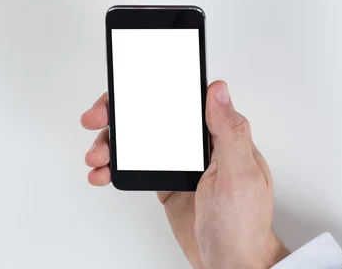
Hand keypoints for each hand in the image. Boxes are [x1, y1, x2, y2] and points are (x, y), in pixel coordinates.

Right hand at [81, 83, 288, 268]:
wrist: (232, 267)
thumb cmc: (244, 224)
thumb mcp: (238, 175)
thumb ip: (229, 131)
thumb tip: (218, 90)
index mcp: (217, 132)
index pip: (179, 98)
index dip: (149, 90)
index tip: (124, 91)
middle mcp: (196, 142)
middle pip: (151, 114)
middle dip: (119, 114)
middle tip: (97, 119)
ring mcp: (179, 162)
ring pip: (138, 140)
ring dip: (112, 144)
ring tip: (96, 156)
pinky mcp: (166, 182)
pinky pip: (134, 167)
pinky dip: (114, 168)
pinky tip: (103, 173)